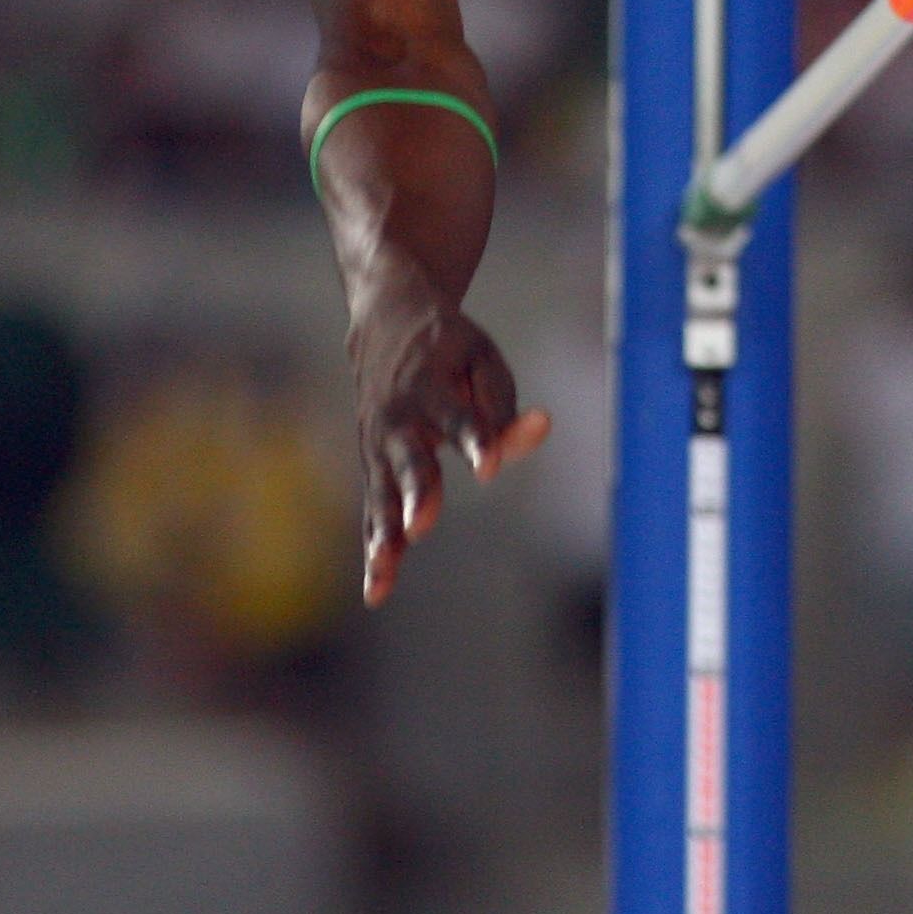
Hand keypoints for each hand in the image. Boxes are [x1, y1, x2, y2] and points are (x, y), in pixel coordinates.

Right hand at [345, 301, 551, 605]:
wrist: (386, 322)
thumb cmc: (448, 349)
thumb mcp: (483, 358)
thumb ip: (504, 401)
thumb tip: (540, 428)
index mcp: (429, 384)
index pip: (459, 416)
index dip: (475, 439)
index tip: (488, 466)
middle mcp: (397, 419)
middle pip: (409, 462)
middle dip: (416, 494)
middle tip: (422, 527)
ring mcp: (377, 446)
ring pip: (381, 497)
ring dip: (383, 535)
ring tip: (384, 572)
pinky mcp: (372, 468)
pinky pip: (373, 514)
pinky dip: (374, 551)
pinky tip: (377, 592)